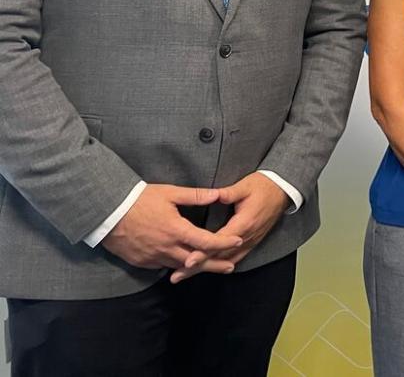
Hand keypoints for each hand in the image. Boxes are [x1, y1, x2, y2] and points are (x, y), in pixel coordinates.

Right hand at [102, 184, 241, 270]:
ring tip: (211, 267)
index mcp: (176, 230)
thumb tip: (217, 194)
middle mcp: (166, 247)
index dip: (224, 243)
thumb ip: (195, 195)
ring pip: (180, 266)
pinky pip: (164, 266)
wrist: (107, 213)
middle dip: (214, 264)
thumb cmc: (139, 199)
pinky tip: (184, 265)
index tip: (238, 241)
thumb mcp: (169, 193)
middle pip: (196, 260)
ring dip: (196, 268)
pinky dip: (176, 266)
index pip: (206, 241)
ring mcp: (153, 257)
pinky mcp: (142, 261)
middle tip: (230, 267)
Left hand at [172, 172, 288, 282]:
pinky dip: (220, 265)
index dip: (204, 252)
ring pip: (226, 260)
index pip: (220, 242)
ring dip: (206, 269)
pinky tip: (209, 270)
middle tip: (178, 275)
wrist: (283, 190)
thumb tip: (214, 195)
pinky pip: (235, 257)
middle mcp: (247, 236)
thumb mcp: (245, 186)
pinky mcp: (252, 241)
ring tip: (186, 275)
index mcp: (244, 222)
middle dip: (199, 267)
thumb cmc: (263, 186)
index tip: (188, 261)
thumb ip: (229, 193)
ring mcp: (251, 240)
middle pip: (220, 256)